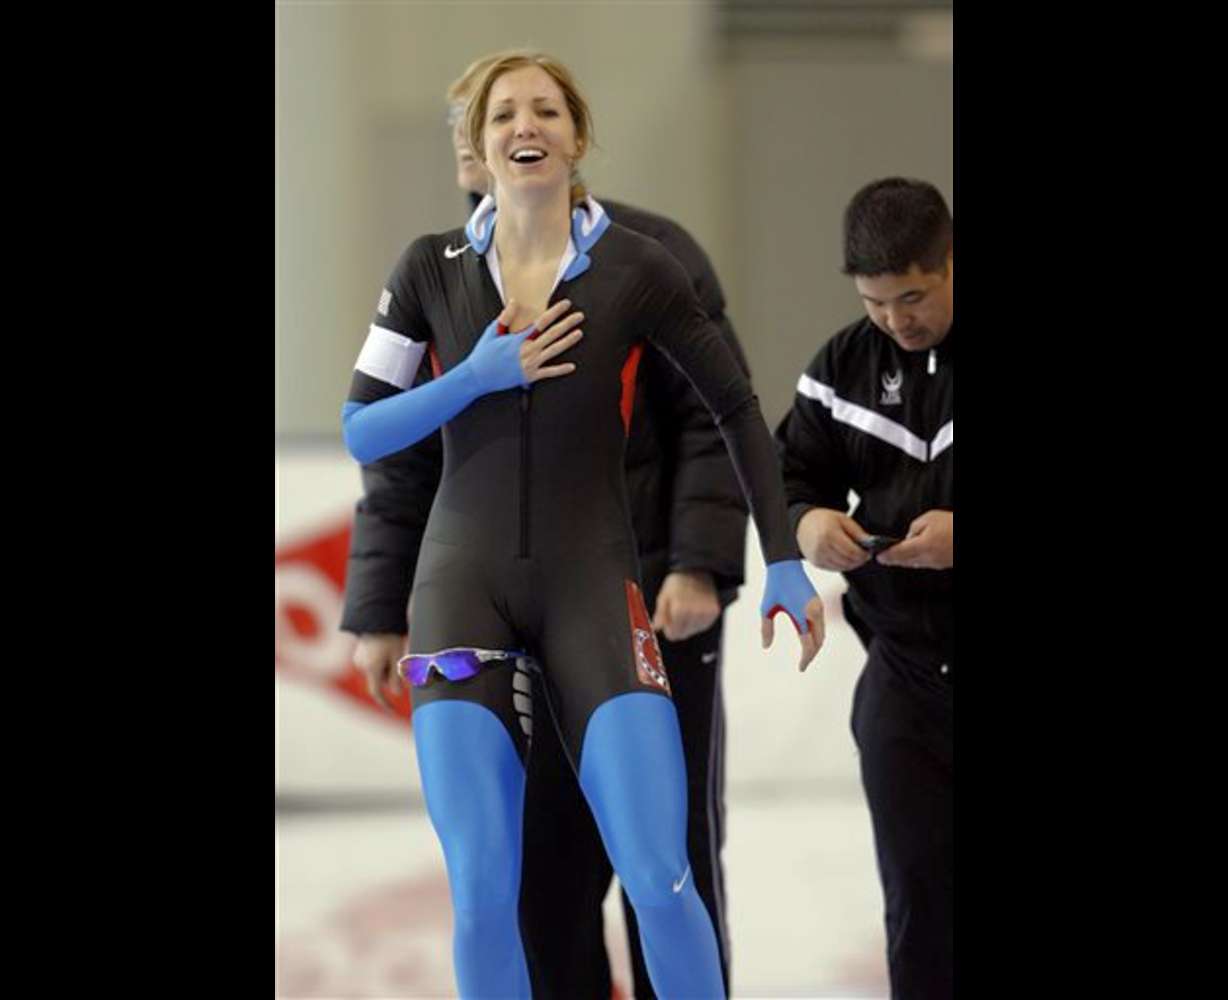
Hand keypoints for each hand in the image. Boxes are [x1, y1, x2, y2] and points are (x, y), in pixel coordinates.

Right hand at [353, 633, 407, 710]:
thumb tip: (397, 693)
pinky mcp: (359, 654)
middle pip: (380, 681)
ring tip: (394, 650)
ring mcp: (359, 659)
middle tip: (402, 661)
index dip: (386, 703)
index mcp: (371, 668)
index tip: (393, 710)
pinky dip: (381, 662)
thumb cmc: (391, 635)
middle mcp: (362, 666)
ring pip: (377, 672)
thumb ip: (397, 677)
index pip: (377, 692)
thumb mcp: (397, 656)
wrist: (377, 616)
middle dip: (392, 677)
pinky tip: (386, 648)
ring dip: (387, 668)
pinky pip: (373, 664)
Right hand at [467, 298, 583, 391]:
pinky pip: (549, 373)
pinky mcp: (530, 376)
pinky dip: (560, 370)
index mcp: (519, 338)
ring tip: (579, 333)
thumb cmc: (484, 354)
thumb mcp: (492, 332)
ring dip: (568, 341)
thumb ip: (505, 317)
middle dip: (567, 324)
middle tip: (579, 316)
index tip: (566, 304)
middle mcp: (528, 350)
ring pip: (554, 351)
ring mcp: (530, 364)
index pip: (542, 321)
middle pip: (552, 334)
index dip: (555, 311)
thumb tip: (515, 302)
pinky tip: (572, 366)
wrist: (478, 376)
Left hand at [652, 571, 720, 641]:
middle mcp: (694, 613)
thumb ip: (660, 614)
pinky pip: (703, 625)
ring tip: (687, 609)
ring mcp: (706, 613)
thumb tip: (656, 628)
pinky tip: (695, 609)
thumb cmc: (678, 582)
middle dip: (677, 627)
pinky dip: (698, 621)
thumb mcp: (664, 595)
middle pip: (682, 635)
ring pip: (693, 631)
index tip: (668, 619)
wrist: (698, 569)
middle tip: (676, 613)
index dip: (668, 628)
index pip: (672, 634)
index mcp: (680, 609)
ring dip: (688, 624)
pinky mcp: (714, 612)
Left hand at [759, 560, 826, 671]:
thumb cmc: (773, 587)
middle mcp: (814, 612)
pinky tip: (808, 641)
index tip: (800, 668)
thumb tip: (765, 647)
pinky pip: (821, 626)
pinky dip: (817, 636)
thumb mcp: (766, 608)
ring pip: (822, 634)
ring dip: (815, 646)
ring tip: (805, 656)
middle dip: (812, 655)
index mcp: (802, 614)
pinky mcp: (819, 603)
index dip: (805, 659)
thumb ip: (766, 629)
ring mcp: (819, 607)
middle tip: (802, 665)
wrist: (785, 566)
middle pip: (818, 642)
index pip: (808, 645)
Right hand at [796, 507, 871, 571]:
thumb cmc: (823, 520)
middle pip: (848, 561)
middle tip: (863, 555)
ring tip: (854, 556)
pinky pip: (834, 569)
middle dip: (859, 560)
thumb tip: (870, 542)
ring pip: (842, 567)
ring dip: (851, 564)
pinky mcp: (816, 563)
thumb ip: (857, 532)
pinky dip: (842, 566)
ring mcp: (818, 556)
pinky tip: (844, 558)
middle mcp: (822, 547)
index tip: (868, 552)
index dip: (863, 554)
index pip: (852, 551)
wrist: (802, 524)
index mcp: (829, 534)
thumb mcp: (843, 519)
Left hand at [876, 510, 952, 568]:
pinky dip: (917, 560)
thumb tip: (909, 537)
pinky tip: (915, 555)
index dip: (886, 556)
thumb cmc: (953, 525)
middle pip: (904, 561)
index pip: (898, 553)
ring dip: (905, 560)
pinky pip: (925, 563)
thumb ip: (915, 527)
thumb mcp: (930, 518)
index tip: (879, 556)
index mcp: (922, 546)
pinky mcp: (942, 564)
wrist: (971, 538)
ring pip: (914, 563)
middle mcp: (927, 558)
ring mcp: (935, 563)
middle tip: (883, 558)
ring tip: (896, 556)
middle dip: (893, 559)